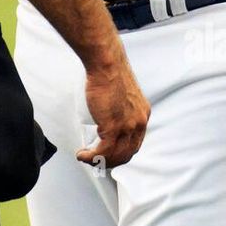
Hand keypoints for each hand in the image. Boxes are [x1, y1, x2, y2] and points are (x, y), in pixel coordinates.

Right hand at [78, 54, 149, 169]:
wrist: (106, 64)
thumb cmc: (109, 71)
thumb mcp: (122, 92)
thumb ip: (119, 103)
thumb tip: (107, 111)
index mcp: (142, 114)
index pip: (135, 141)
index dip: (121, 151)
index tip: (108, 153)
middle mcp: (139, 122)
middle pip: (127, 152)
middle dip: (110, 161)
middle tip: (96, 161)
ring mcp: (128, 126)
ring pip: (115, 155)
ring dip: (99, 161)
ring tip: (86, 158)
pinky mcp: (113, 126)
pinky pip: (103, 151)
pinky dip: (92, 157)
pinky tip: (83, 155)